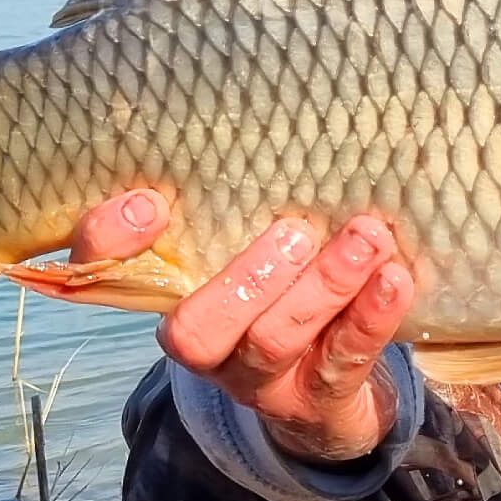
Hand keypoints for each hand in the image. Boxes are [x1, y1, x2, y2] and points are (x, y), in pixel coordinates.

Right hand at [70, 190, 414, 464]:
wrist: (329, 397)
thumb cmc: (284, 289)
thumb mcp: (248, 240)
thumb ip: (238, 193)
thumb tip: (261, 98)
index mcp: (172, 292)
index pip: (105, 271)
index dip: (110, 241)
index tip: (149, 201)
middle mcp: (206, 345)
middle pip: (197, 328)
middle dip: (246, 277)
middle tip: (294, 229)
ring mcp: (260, 382)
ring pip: (274, 342)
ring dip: (322, 287)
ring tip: (366, 238)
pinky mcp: (318, 401)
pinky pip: (341, 362)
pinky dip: (370, 317)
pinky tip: (394, 278)